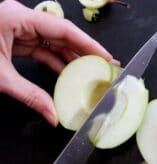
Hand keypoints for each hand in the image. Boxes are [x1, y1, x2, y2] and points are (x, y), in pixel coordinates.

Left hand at [0, 0, 115, 125]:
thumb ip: (29, 95)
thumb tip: (53, 116)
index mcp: (17, 18)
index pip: (63, 29)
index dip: (88, 44)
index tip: (105, 57)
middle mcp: (21, 20)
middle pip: (61, 35)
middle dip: (83, 52)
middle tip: (103, 67)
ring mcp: (18, 29)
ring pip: (53, 42)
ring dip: (70, 58)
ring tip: (89, 73)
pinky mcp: (15, 39)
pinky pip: (42, 49)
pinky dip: (54, 62)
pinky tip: (67, 74)